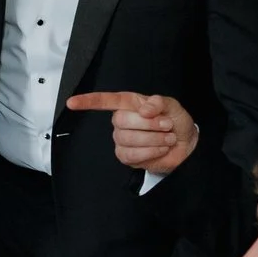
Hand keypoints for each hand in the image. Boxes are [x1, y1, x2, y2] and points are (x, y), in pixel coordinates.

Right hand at [62, 91, 197, 173]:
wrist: (186, 145)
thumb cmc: (176, 123)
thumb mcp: (172, 106)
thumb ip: (158, 102)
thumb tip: (144, 109)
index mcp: (130, 104)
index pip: (106, 101)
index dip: (89, 101)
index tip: (72, 103)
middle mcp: (122, 121)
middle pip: (122, 120)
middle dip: (148, 124)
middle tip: (165, 125)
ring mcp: (122, 139)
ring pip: (128, 138)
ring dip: (153, 139)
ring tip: (166, 138)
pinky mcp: (126, 156)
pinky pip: (131, 154)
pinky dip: (150, 151)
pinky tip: (160, 148)